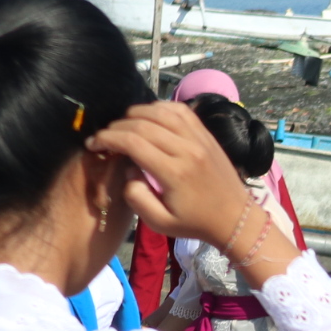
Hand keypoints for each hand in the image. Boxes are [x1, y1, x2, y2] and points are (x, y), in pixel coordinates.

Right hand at [87, 103, 265, 247]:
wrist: (235, 218)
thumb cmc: (195, 223)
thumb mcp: (160, 222)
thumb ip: (136, 197)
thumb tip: (128, 169)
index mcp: (174, 172)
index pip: (132, 142)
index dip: (107, 139)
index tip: (94, 144)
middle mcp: (187, 149)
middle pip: (143, 124)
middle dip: (116, 126)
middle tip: (105, 137)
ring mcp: (199, 138)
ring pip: (161, 111)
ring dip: (136, 113)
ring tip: (124, 126)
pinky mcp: (207, 134)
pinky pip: (181, 110)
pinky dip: (160, 107)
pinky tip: (149, 117)